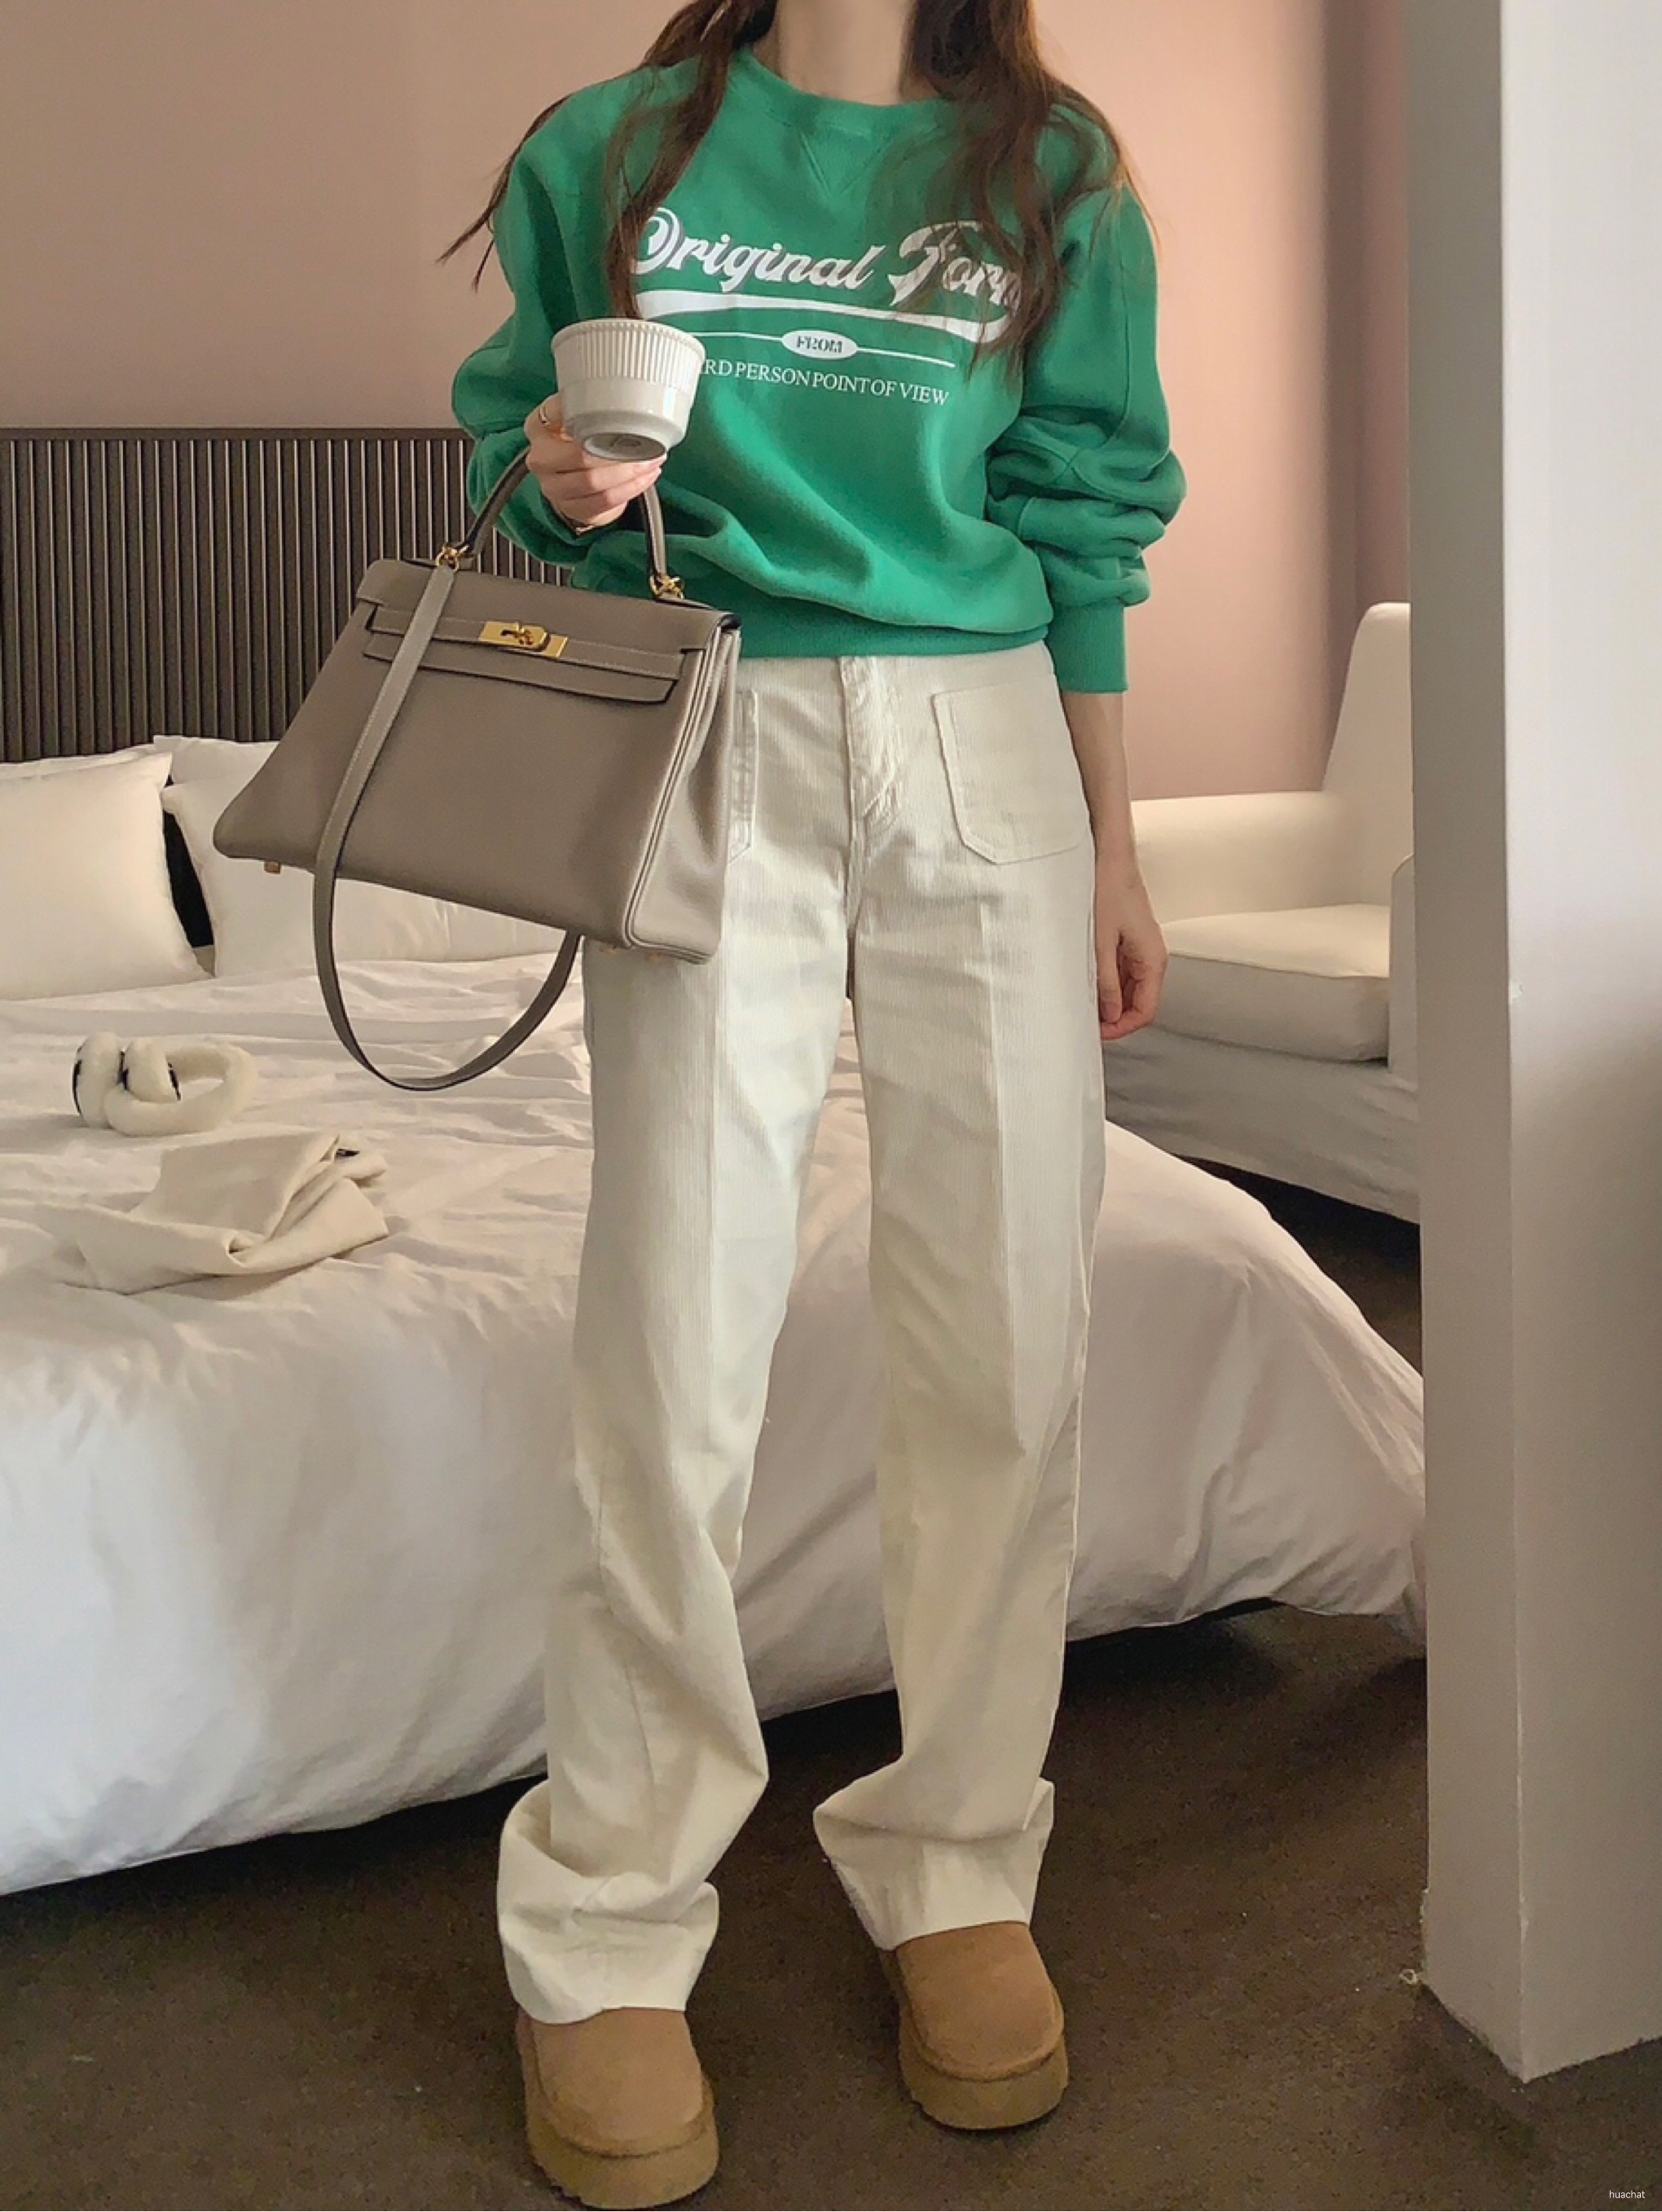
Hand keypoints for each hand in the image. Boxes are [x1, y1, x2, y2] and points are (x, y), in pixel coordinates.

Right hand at [523, 392, 663, 530]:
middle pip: (580, 457)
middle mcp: (539, 458)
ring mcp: (553, 487)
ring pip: (594, 483)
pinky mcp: (571, 508)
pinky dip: (630, 490)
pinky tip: (646, 478)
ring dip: (629, 474)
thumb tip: (622, 385)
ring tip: (653, 461)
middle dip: (619, 453)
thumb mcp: (572, 417)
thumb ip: (584, 401)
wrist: (568, 480)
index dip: (591, 411)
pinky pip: (604, 501)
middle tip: (650, 445)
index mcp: (537, 427)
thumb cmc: (574, 441)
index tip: (621, 409)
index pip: (559, 412)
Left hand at [1093, 856, 1167, 1041]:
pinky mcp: (1130, 943)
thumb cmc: (1108, 890)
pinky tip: (1089, 984)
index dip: (1121, 1028)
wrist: (1110, 859)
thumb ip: (1106, 982)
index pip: (1145, 1011)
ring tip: (1085, 1004)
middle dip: (1115, 1018)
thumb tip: (1109, 1014)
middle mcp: (1153, 958)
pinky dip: (1109, 984)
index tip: (1097, 1034)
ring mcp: (1142, 950)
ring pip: (1131, 991)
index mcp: (1153, 960)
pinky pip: (1123, 974)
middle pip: (1139, 1004)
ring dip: (1111, 1002)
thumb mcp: (1101, 943)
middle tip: (1087, 1023)